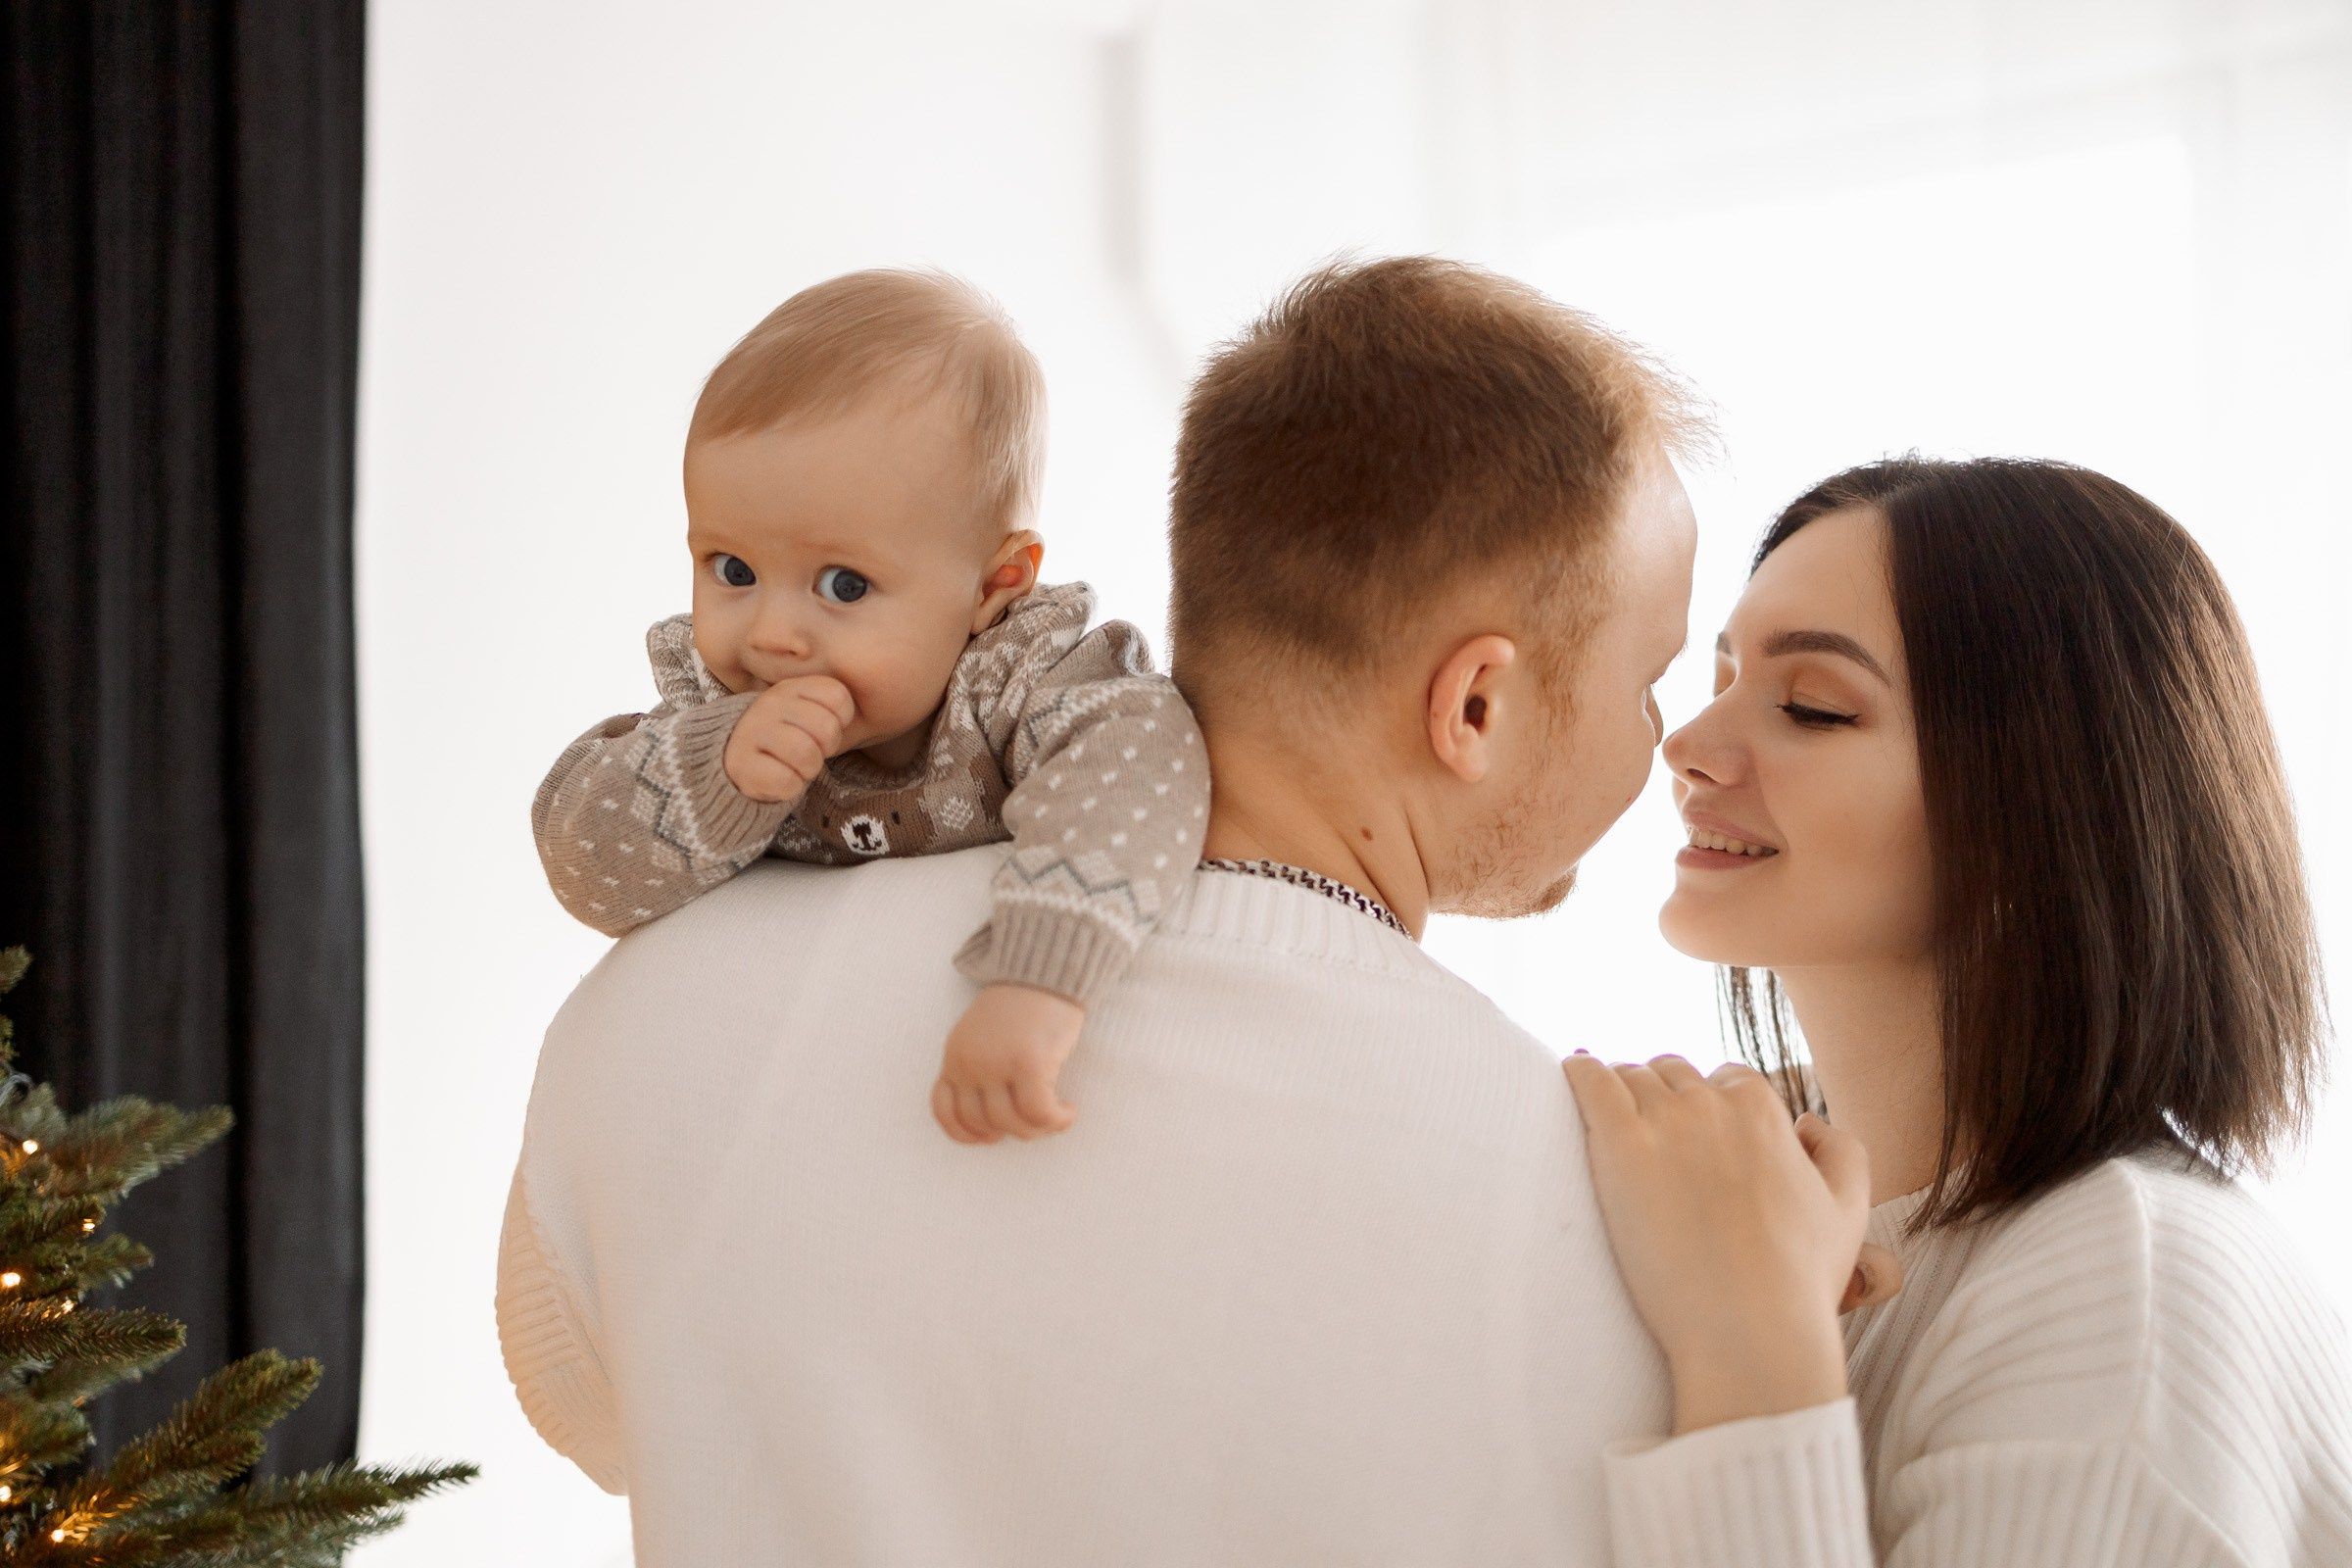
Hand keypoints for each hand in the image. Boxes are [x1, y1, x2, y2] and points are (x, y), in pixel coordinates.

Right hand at [722, 676, 855, 803]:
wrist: (735, 757)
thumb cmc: (784, 735)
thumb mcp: (804, 710)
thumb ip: (829, 705)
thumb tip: (860, 710)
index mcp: (792, 687)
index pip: (839, 697)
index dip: (841, 721)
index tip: (824, 729)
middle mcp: (770, 704)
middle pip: (827, 729)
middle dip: (826, 748)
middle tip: (810, 751)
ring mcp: (753, 731)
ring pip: (807, 755)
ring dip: (809, 769)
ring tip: (796, 766)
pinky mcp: (742, 763)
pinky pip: (787, 781)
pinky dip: (791, 787)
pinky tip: (781, 779)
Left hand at [932, 984, 1084, 1143]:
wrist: (1046, 967)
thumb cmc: (1022, 1003)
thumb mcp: (982, 1035)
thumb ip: (978, 1069)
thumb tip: (994, 1121)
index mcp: (954, 1056)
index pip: (945, 1112)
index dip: (967, 1134)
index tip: (992, 1138)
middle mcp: (969, 1063)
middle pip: (984, 1122)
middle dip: (1012, 1131)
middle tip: (1036, 1121)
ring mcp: (997, 1064)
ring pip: (1013, 1123)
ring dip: (1039, 1129)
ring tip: (1056, 1115)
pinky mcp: (1029, 1064)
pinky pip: (1040, 1113)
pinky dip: (1057, 1120)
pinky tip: (1069, 1111)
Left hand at [1562, 1053, 1896, 1433]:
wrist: (1750, 1329)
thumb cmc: (1799, 1281)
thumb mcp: (1850, 1210)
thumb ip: (1842, 1153)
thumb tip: (1808, 1121)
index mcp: (1764, 1110)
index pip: (1725, 1080)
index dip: (1708, 1106)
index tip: (1690, 1134)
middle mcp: (1713, 1104)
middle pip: (1672, 1074)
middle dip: (1661, 1096)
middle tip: (1645, 1132)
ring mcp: (1665, 1121)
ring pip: (1629, 1076)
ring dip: (1619, 1089)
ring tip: (1604, 1114)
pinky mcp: (1620, 1145)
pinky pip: (1588, 1080)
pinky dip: (1578, 1071)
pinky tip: (1571, 1074)